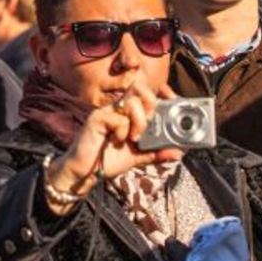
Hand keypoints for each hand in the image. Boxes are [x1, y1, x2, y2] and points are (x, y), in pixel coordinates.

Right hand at [45, 79, 182, 210]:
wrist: (84, 173)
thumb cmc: (107, 160)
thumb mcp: (137, 157)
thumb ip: (156, 152)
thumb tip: (178, 152)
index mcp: (128, 113)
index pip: (145, 91)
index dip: (160, 92)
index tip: (172, 98)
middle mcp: (117, 108)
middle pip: (139, 87)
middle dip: (151, 103)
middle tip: (149, 123)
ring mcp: (106, 112)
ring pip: (131, 102)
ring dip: (139, 122)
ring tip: (133, 138)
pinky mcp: (96, 119)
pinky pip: (117, 118)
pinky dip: (122, 130)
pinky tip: (116, 140)